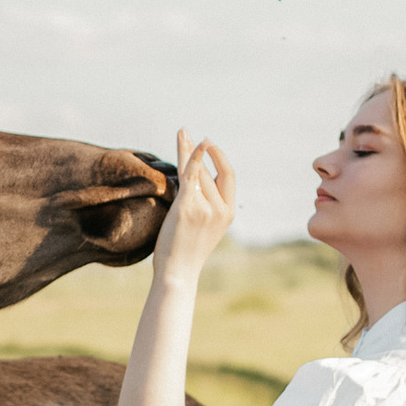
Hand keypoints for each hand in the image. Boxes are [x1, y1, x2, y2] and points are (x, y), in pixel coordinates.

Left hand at [155, 129, 235, 282]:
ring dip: (186, 150)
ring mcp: (206, 208)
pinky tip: (185, 142)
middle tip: (184, 132)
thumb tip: (195, 180)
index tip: (207, 144)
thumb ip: (205, 205)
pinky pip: (190, 174)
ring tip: (181, 132)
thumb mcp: (202, 227)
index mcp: (228, 213)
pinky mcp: (189, 207)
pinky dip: (189, 155)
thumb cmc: (185, 252)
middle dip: (196, 151)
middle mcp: (221, 209)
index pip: (228, 177)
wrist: (177, 272)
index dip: (220, 158)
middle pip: (208, 172)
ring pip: (196, 172)